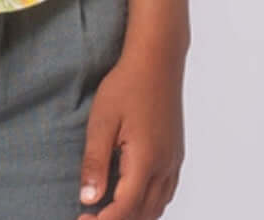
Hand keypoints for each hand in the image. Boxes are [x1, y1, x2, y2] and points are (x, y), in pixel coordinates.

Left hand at [77, 43, 185, 219]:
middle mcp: (165, 166)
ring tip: (107, 211)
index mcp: (146, 160)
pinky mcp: (176, 154)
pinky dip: (148, 204)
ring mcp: (173, 161)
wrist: (157, 60)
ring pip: (157, 207)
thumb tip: (88, 198)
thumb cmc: (128, 84)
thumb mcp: (102, 121)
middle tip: (89, 217)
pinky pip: (165, 192)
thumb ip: (95, 162)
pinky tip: (132, 198)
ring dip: (134, 215)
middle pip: (143, 213)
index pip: (125, 208)